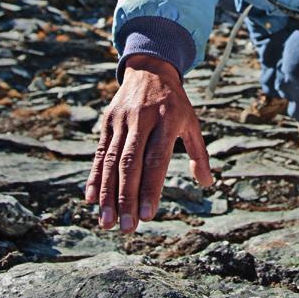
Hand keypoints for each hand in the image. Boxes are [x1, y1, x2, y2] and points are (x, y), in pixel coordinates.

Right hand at [85, 54, 212, 232]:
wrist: (149, 69)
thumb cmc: (175, 103)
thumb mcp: (192, 122)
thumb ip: (199, 153)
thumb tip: (207, 182)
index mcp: (167, 120)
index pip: (156, 160)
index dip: (151, 188)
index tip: (148, 215)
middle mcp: (141, 120)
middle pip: (131, 164)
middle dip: (127, 198)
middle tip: (127, 228)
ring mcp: (122, 121)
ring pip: (112, 162)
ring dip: (108, 194)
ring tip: (107, 222)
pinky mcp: (107, 122)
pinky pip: (99, 153)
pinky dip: (94, 177)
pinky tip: (91, 199)